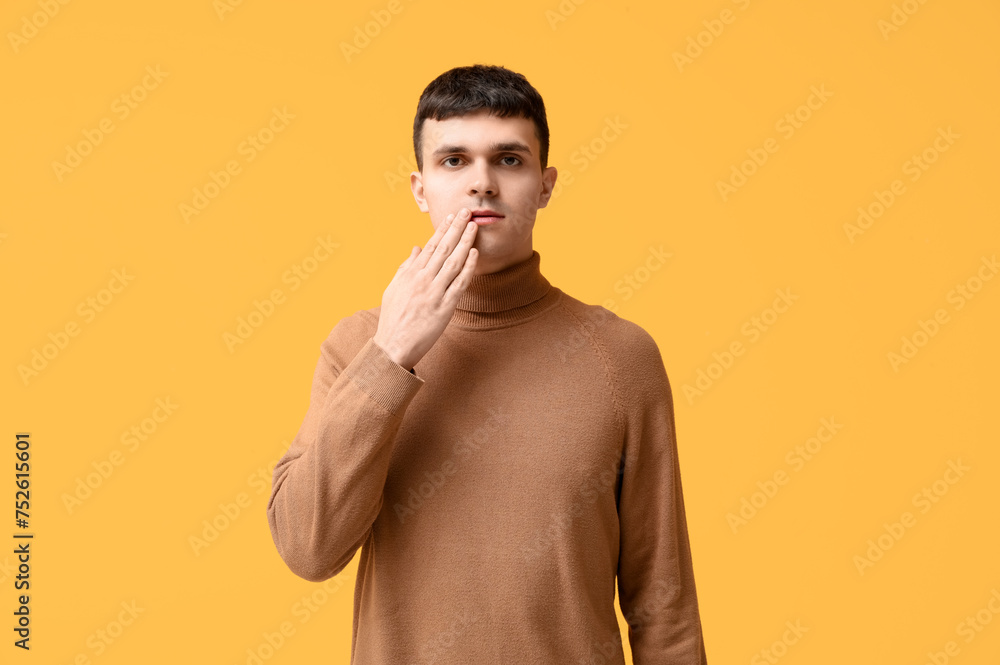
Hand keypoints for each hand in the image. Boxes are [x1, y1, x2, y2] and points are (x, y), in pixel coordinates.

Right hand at [372, 208, 478, 370]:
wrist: (393, 346)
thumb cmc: (392, 319)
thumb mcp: (393, 289)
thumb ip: (405, 267)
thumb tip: (415, 248)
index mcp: (410, 274)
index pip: (429, 246)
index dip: (442, 229)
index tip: (452, 216)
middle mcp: (422, 280)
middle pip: (443, 248)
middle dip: (456, 228)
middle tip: (467, 212)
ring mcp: (434, 293)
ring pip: (453, 262)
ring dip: (464, 242)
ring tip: (474, 226)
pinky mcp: (444, 308)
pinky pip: (459, 284)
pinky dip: (468, 268)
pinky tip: (475, 254)